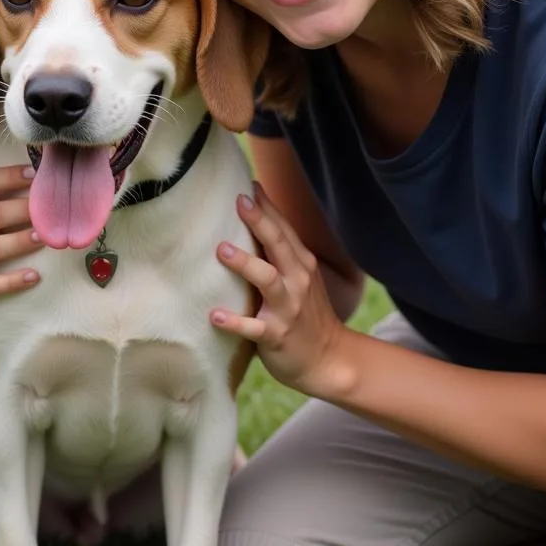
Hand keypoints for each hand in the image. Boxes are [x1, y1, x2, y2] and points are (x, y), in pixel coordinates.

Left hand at [211, 183, 349, 397]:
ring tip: (222, 250)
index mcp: (302, 265)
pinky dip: (235, 322)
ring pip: (267, 280)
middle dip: (260, 222)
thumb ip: (281, 254)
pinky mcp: (276, 335)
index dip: (268, 207)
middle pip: (279, 246)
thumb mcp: (301, 279)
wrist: (330, 360)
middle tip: (238, 201)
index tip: (249, 185)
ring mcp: (288, 309)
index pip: (284, 230)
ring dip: (245, 264)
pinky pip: (254, 328)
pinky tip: (215, 315)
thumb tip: (256, 221)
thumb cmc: (306, 314)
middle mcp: (297, 282)